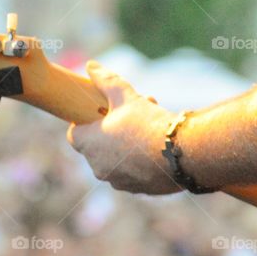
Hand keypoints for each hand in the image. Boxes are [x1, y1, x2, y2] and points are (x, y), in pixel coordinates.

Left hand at [67, 61, 182, 194]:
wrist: (182, 154)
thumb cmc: (148, 123)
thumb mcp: (125, 96)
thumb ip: (105, 80)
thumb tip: (90, 66)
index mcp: (90, 145)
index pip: (74, 135)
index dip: (83, 123)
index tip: (98, 113)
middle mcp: (98, 167)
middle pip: (97, 146)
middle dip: (111, 130)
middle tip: (130, 115)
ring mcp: (118, 181)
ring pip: (116, 160)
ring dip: (125, 146)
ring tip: (148, 127)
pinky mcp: (137, 190)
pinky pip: (133, 173)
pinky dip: (140, 162)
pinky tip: (157, 148)